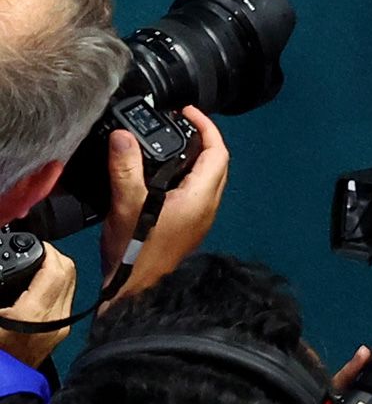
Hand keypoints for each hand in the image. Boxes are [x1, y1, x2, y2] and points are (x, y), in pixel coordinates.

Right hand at [0, 245, 78, 368]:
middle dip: (54, 256)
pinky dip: (57, 285)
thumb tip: (3, 274)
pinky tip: (38, 285)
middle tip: (36, 251)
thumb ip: (0, 288)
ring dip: (57, 270)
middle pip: (68, 273)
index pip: (56, 269)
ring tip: (36, 264)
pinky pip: (67, 298)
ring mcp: (62, 326)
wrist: (1, 385)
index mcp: (35, 312)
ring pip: (71, 284)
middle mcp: (56, 318)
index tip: (35, 244)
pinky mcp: (61, 332)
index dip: (48, 250)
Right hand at [102, 109, 228, 290]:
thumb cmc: (136, 252)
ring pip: (205, 178)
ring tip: (165, 143)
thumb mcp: (127, 205)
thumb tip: (123, 136)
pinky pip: (194, 191)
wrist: (135, 291)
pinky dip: (182, 175)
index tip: (187, 112)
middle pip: (215, 162)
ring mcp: (199, 218)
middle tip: (176, 124)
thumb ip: (125, 169)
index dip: (206, 127)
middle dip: (200, 139)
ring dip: (191, 158)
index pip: (218, 152)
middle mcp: (207, 205)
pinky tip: (158, 175)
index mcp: (201, 196)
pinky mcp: (187, 226)